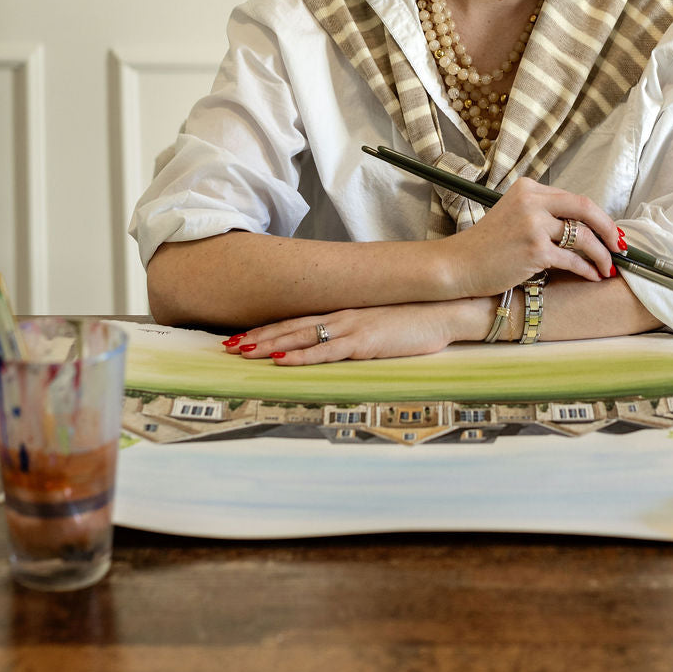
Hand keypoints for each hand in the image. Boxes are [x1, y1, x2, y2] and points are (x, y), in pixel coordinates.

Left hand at [222, 299, 484, 364]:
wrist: (445, 310)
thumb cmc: (416, 319)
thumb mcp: (379, 321)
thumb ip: (356, 328)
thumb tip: (338, 339)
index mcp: (343, 312)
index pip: (297, 320)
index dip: (268, 329)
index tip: (242, 336)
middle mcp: (341, 316)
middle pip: (290, 327)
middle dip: (257, 337)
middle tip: (228, 347)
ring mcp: (352, 328)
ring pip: (301, 337)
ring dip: (269, 346)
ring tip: (242, 352)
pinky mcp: (365, 342)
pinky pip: (326, 352)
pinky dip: (301, 357)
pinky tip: (282, 361)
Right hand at [448, 177, 620, 297]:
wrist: (458, 265)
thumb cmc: (486, 246)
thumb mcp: (513, 215)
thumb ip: (543, 212)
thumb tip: (583, 226)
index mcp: (528, 188)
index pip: (574, 198)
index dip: (597, 216)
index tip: (609, 231)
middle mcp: (531, 201)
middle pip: (585, 208)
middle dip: (609, 229)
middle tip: (620, 246)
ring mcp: (533, 225)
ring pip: (583, 237)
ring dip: (602, 254)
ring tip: (608, 267)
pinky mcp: (534, 250)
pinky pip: (573, 260)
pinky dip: (587, 269)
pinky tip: (592, 276)